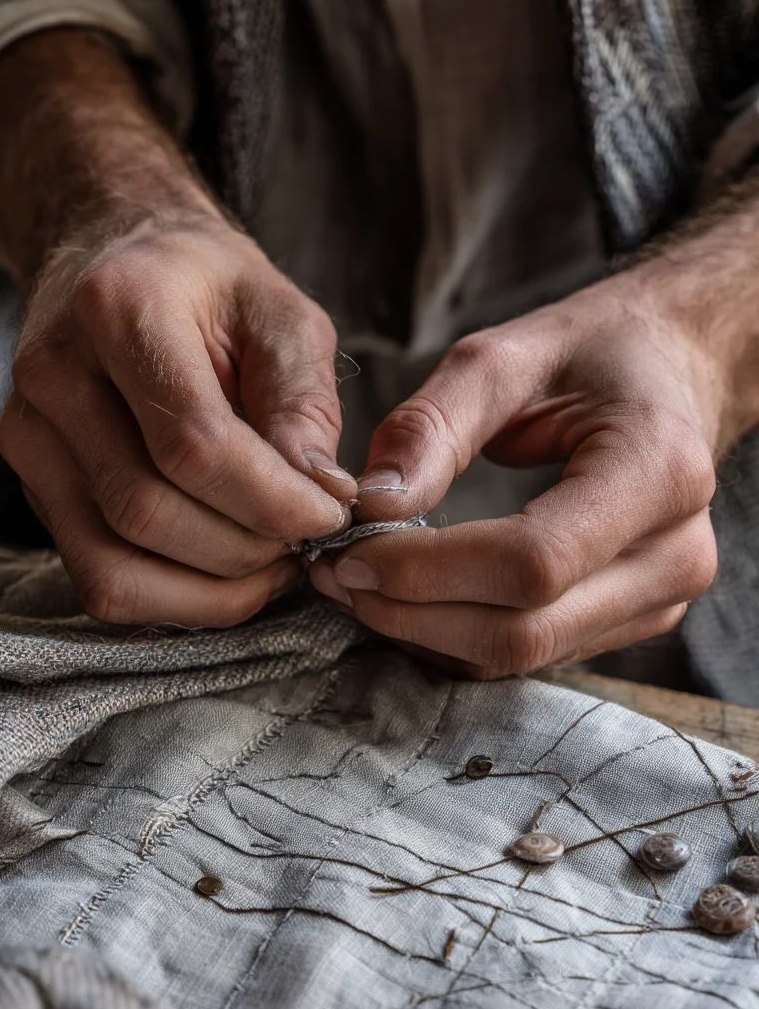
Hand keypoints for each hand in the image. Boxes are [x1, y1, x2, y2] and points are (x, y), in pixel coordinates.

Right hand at [0, 30, 354, 624]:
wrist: (118, 262)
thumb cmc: (212, 289)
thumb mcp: (283, 315)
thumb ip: (304, 403)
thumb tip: (318, 497)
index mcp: (117, 309)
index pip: (193, 445)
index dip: (273, 501)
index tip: (333, 513)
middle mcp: (53, 374)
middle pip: (147, 512)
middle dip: (247, 549)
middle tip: (309, 543)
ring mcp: (29, 436)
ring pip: (113, 563)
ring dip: (211, 589)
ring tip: (274, 564)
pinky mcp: (32, 484)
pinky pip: (97, 576)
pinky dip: (173, 599)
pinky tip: (228, 575)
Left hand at [311, 195, 758, 675]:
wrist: (674, 368)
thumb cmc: (592, 352)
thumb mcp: (505, 355)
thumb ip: (432, 427)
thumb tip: (370, 506)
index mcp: (658, 472)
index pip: (533, 562)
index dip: (429, 571)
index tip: (349, 551)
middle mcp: (676, 552)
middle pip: (525, 628)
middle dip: (413, 612)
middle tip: (331, 574)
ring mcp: (663, 597)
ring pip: (524, 655)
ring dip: (426, 632)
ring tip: (357, 583)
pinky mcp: (637, 619)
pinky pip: (533, 654)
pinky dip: (458, 636)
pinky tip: (410, 597)